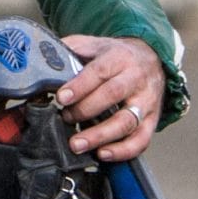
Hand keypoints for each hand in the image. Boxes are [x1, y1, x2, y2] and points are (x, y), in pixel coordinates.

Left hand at [57, 35, 164, 161]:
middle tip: (65, 119)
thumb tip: (44, 57)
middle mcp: (136, 78)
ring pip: (127, 121)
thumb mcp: (94, 44)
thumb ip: (71, 49)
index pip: (99, 71)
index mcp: (119, 57)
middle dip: (85, 110)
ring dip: (101, 136)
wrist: (151, 58)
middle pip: (112, 95)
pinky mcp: (153, 119)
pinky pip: (141, 139)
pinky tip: (103, 154)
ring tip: (78, 144)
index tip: (61, 98)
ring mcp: (146, 101)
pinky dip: (123, 150)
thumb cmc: (116, 55)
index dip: (80, 86)